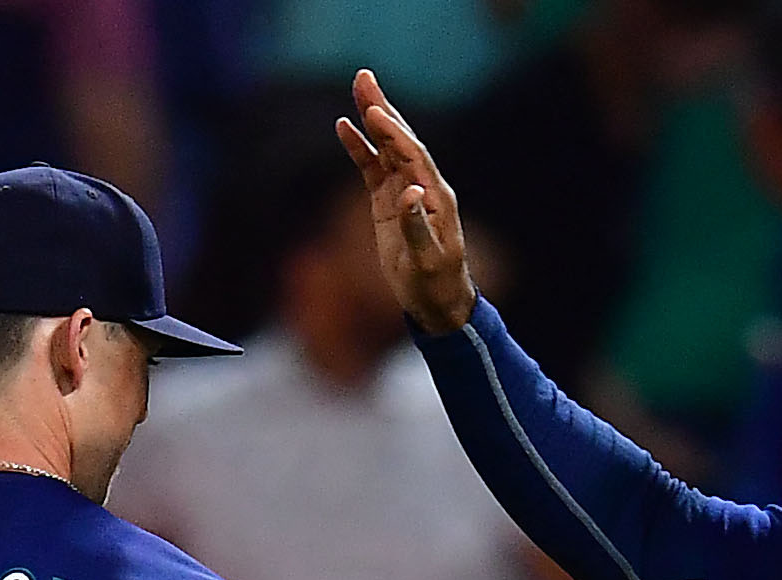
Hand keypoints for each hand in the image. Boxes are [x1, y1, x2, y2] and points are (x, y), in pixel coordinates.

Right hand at [336, 69, 481, 335]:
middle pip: (400, 140)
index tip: (374, 112)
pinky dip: (359, 148)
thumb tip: (411, 193)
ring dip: (372, 118)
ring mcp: (404, 191)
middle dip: (382, 109)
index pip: (413, 156)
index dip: (394, 133)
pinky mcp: (389, 202)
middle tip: (364, 77)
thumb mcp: (428, 260)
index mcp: (436, 196)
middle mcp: (422, 186)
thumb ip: (418, 227)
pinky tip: (345, 128)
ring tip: (357, 88)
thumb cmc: (435, 284)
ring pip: (386, 147)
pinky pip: (372, 168)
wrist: (436, 302)